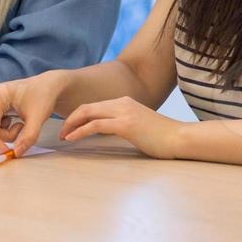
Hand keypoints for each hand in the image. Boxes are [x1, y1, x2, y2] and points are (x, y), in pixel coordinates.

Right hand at [0, 72, 65, 156]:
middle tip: (20, 130)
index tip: (8, 152)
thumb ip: (29, 136)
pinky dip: (3, 130)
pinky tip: (15, 122)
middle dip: (2, 136)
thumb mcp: (38, 117)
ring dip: (4, 134)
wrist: (47, 86)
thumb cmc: (42, 96)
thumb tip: (17, 153)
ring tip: (20, 125)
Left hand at [60, 97, 183, 158]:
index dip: (78, 115)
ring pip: (88, 113)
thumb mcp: (138, 127)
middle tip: (61, 131)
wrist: (180, 138)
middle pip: (87, 107)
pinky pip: (95, 125)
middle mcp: (122, 103)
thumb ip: (122, 125)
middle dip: (70, 118)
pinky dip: (80, 131)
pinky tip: (72, 138)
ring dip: (72, 124)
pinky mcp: (125, 124)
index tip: (69, 127)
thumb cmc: (162, 138)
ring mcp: (123, 112)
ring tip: (63, 135)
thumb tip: (107, 133)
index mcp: (124, 102)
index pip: (94, 106)